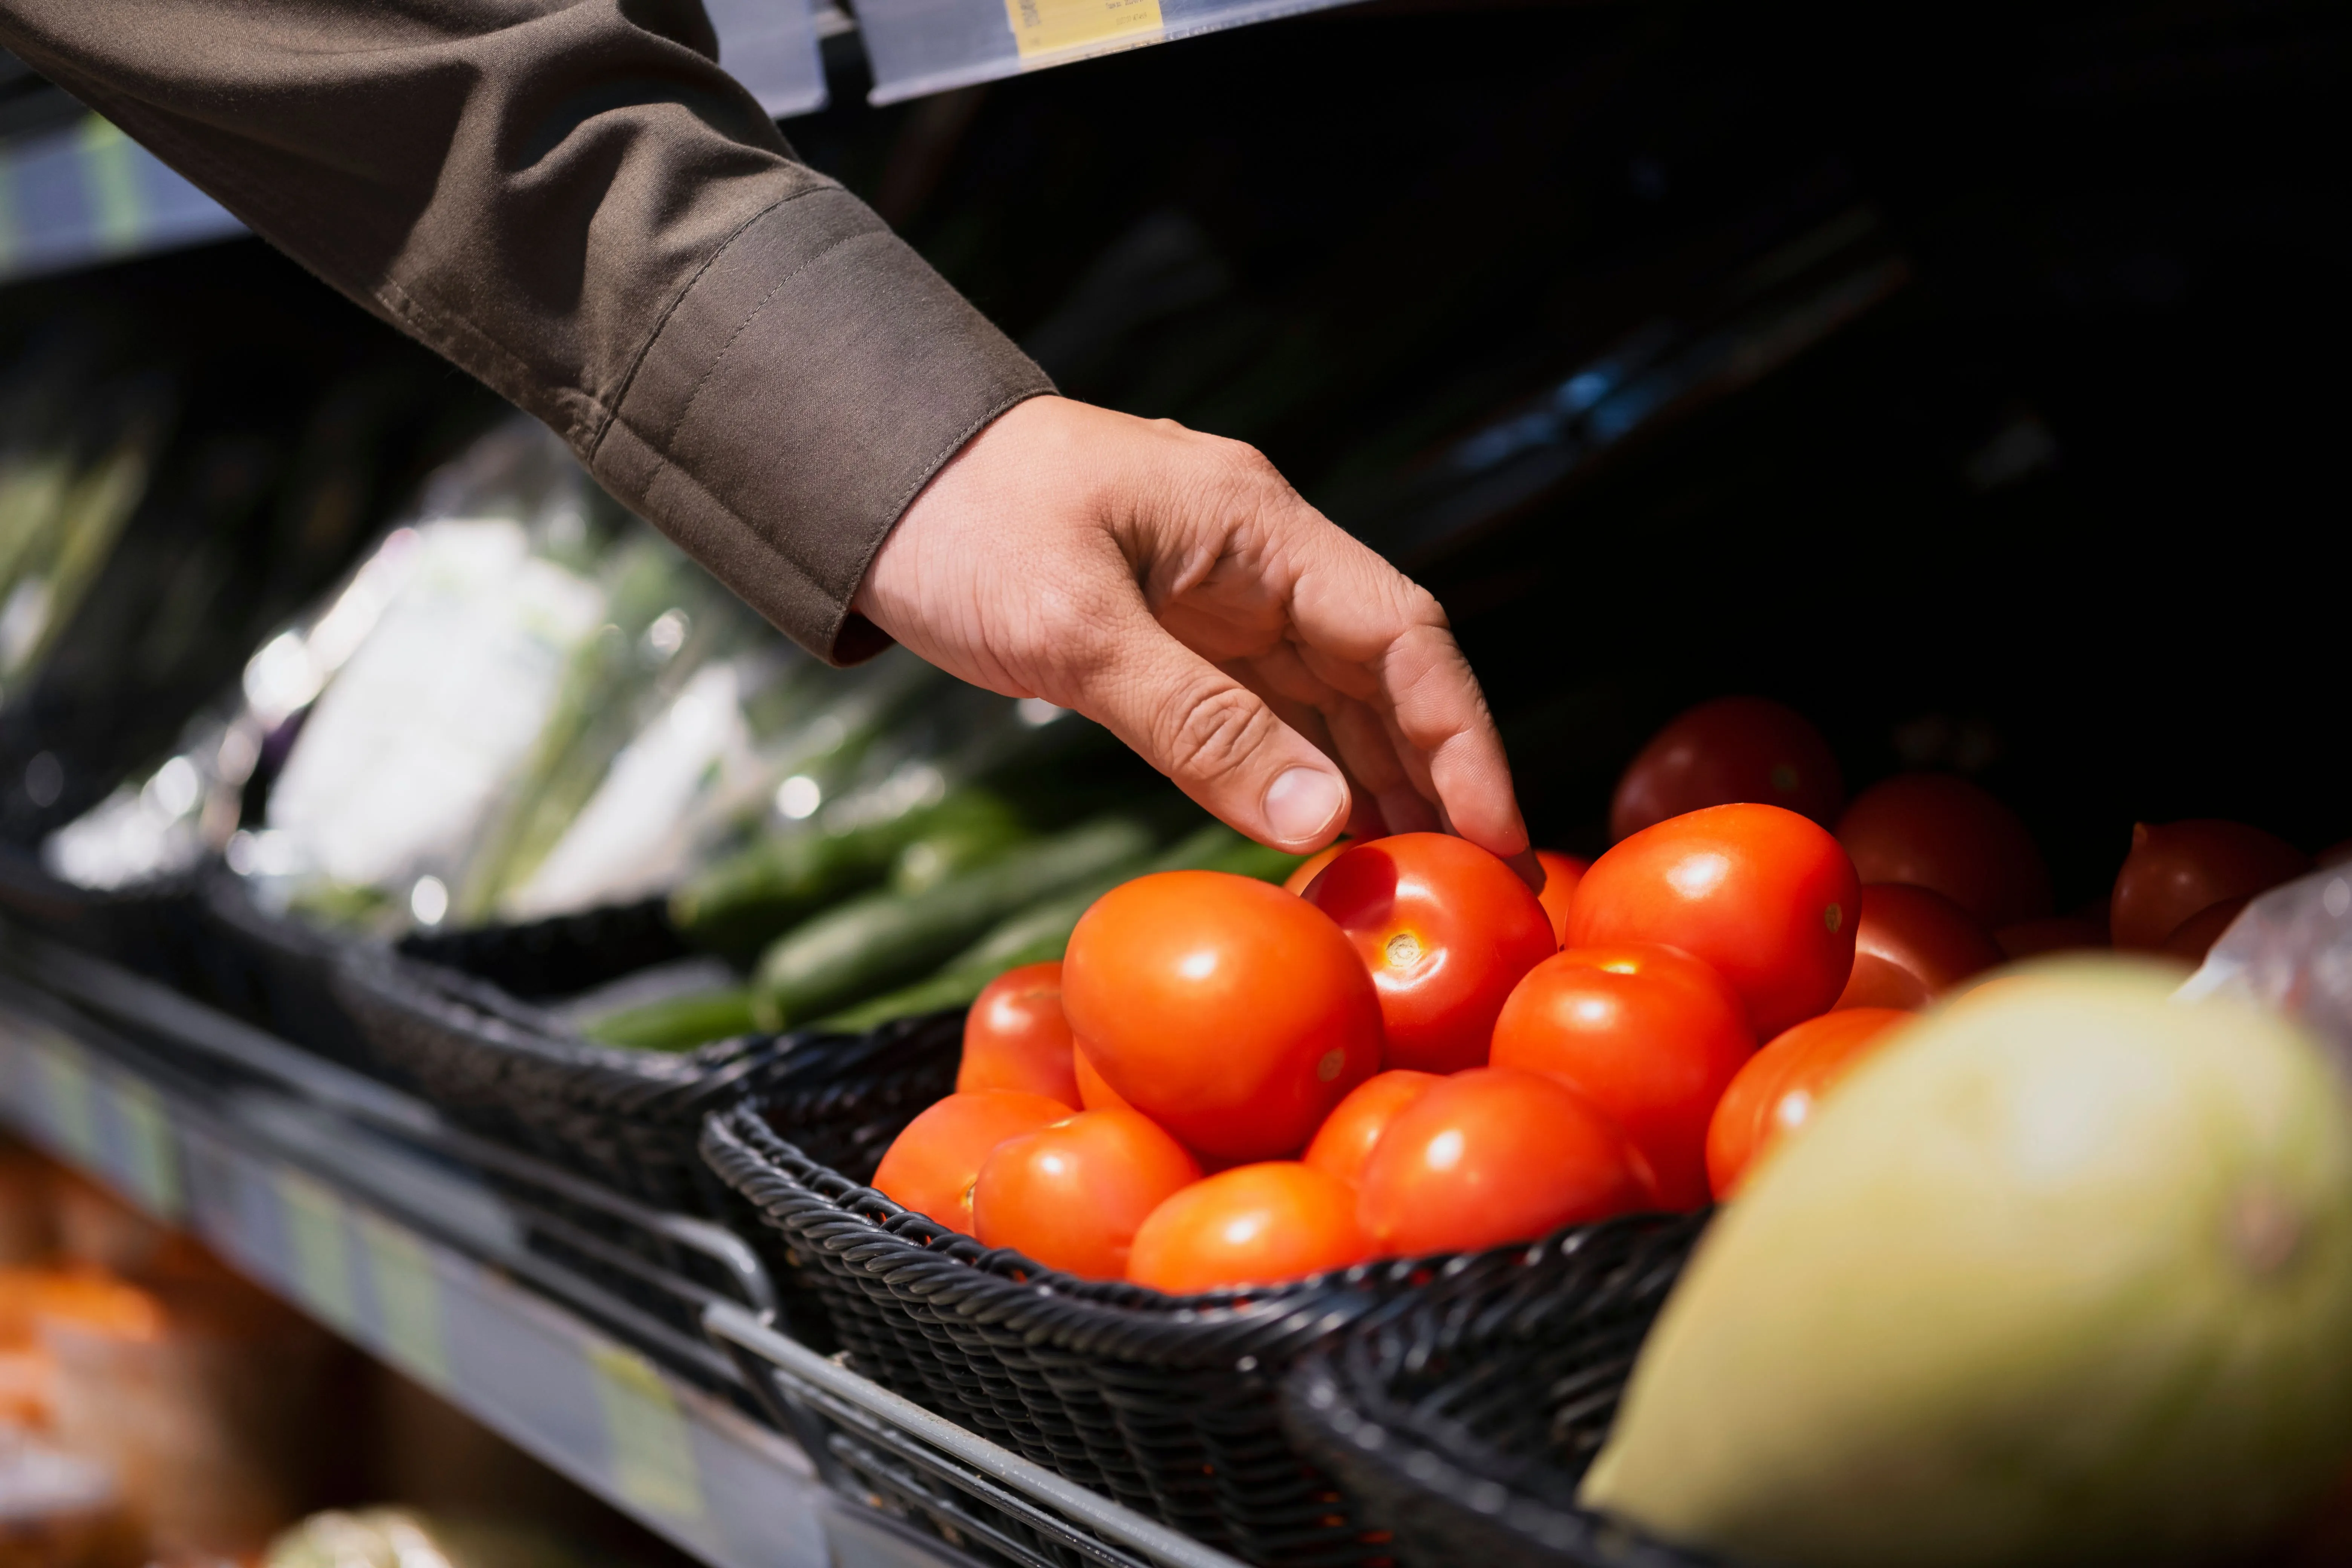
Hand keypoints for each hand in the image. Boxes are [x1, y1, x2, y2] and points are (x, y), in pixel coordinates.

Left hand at [854, 396, 1533, 871]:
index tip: (1495, 834)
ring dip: (1377, 787)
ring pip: (1332, 701)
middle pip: (1385, 674)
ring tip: (1413, 887)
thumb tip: (1321, 822)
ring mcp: (1219, 600)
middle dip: (1439, 776)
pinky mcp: (1175, 639)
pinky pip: (1266, 716)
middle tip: (1476, 889)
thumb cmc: (963, 527)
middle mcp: (1258, 561)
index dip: (1463, 736)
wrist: (869, 482)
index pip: (1404, 634)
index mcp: (1257, 526)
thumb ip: (1200, 725)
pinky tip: (1321, 846)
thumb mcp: (1075, 629)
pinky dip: (1300, 780)